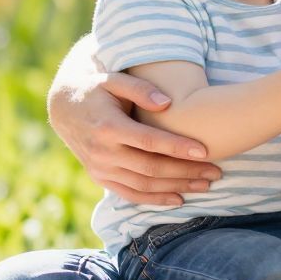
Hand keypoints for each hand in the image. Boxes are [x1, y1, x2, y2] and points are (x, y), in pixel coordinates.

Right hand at [49, 68, 221, 206]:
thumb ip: (140, 88)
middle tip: (216, 172)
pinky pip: (130, 194)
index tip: (205, 150)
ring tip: (206, 186)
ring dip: (177, 187)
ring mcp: (101, 168)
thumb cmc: (96, 89)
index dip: (177, 147)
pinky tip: (179, 199)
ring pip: (144, 185)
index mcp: (108, 127)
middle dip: (186, 172)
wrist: (64, 108)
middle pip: (151, 168)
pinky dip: (155, 200)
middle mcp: (103, 152)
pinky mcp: (100, 178)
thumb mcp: (113, 79)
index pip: (149, 141)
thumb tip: (167, 102)